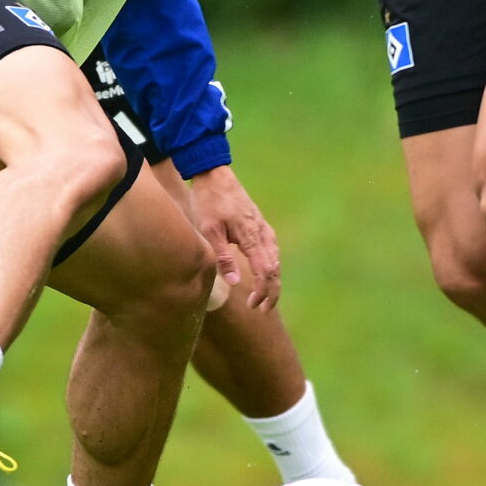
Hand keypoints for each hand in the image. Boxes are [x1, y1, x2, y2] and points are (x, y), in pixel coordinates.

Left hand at [183, 164, 281, 311]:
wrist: (214, 175)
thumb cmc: (208, 202)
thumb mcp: (209, 230)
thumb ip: (223, 257)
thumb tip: (237, 283)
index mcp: (252, 236)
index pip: (266, 272)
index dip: (263, 292)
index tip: (253, 306)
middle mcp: (263, 233)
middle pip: (276, 269)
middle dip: (271, 292)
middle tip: (261, 310)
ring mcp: (264, 228)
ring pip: (276, 260)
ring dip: (272, 281)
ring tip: (264, 298)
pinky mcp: (260, 225)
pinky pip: (272, 251)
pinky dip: (272, 267)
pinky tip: (265, 274)